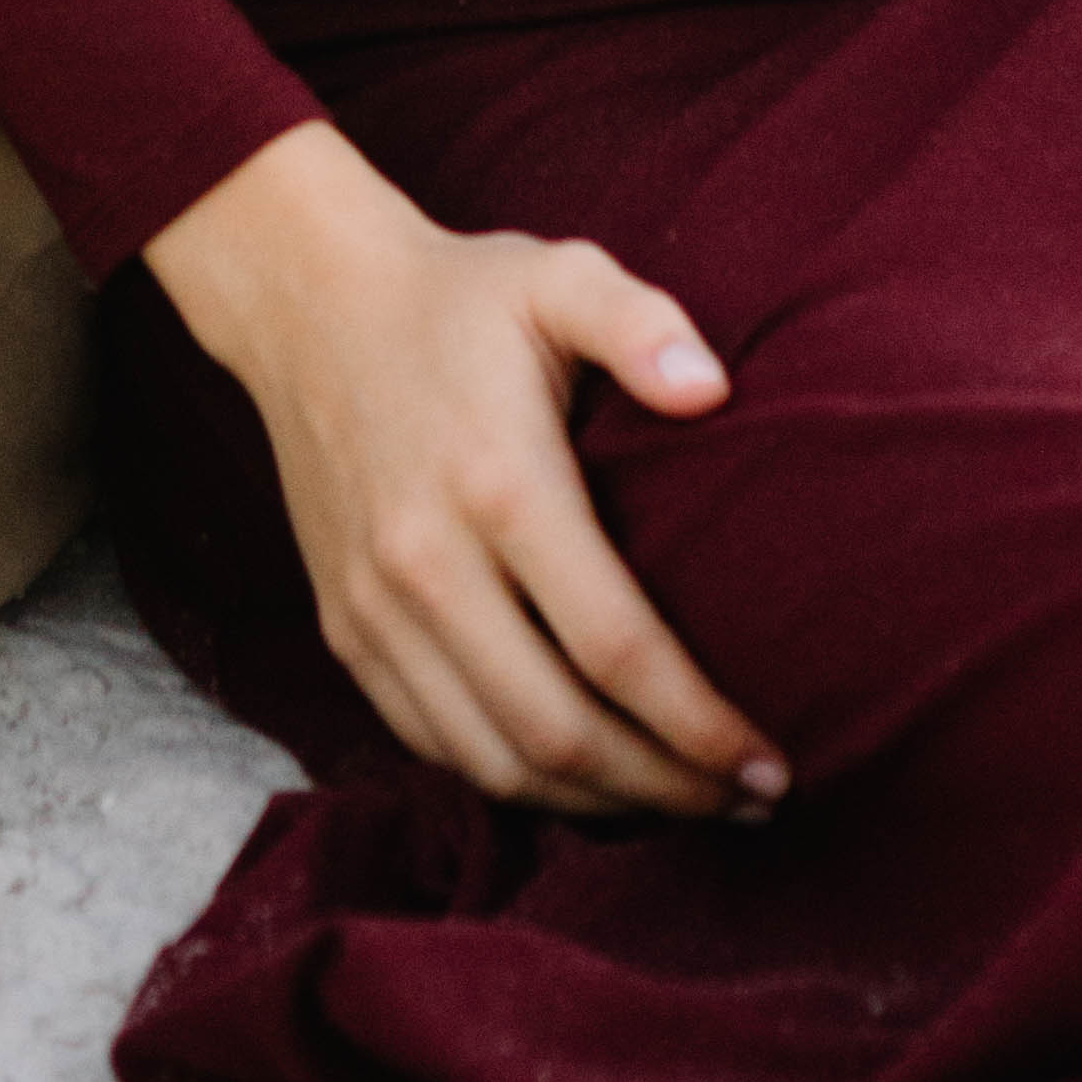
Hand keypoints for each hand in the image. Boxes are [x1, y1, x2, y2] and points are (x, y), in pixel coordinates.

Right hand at [147, 121, 786, 816]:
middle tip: (750, 803)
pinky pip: (432, 741)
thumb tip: (713, 391)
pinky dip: (513, 780)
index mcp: (498, 484)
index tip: (775, 763)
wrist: (306, 303)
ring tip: (681, 801)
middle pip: (557, 732)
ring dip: (595, 804)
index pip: (615, 648)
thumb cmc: (456, 296)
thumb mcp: (557, 277)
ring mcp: (374, 607)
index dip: (702, 726)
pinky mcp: (344, 627)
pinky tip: (582, 776)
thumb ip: (639, 322)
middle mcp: (426, 563)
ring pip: (492, 759)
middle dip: (666, 787)